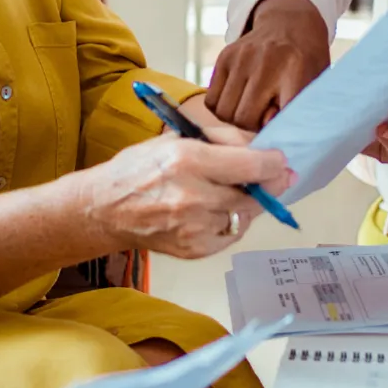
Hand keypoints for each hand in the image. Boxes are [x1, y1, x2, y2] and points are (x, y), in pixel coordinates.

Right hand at [81, 132, 291, 258]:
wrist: (105, 209)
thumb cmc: (140, 168)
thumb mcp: (177, 138)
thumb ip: (222, 139)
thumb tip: (260, 145)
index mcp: (188, 160)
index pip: (250, 165)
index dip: (274, 163)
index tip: (282, 161)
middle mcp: (192, 196)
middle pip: (253, 194)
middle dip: (270, 184)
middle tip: (278, 177)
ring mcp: (193, 227)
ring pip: (245, 214)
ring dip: (249, 203)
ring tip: (234, 191)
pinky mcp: (194, 249)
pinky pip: (230, 233)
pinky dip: (231, 221)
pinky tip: (216, 210)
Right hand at [206, 0, 330, 130]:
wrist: (289, 23)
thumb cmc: (306, 62)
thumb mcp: (315, 86)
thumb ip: (297, 112)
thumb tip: (271, 136)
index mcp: (297, 70)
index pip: (280, 117)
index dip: (276, 133)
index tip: (280, 139)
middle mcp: (266, 62)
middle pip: (244, 118)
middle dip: (252, 129)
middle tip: (264, 122)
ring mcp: (242, 58)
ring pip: (224, 112)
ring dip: (236, 121)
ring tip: (251, 112)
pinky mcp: (224, 57)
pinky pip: (212, 100)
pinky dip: (222, 109)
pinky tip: (237, 102)